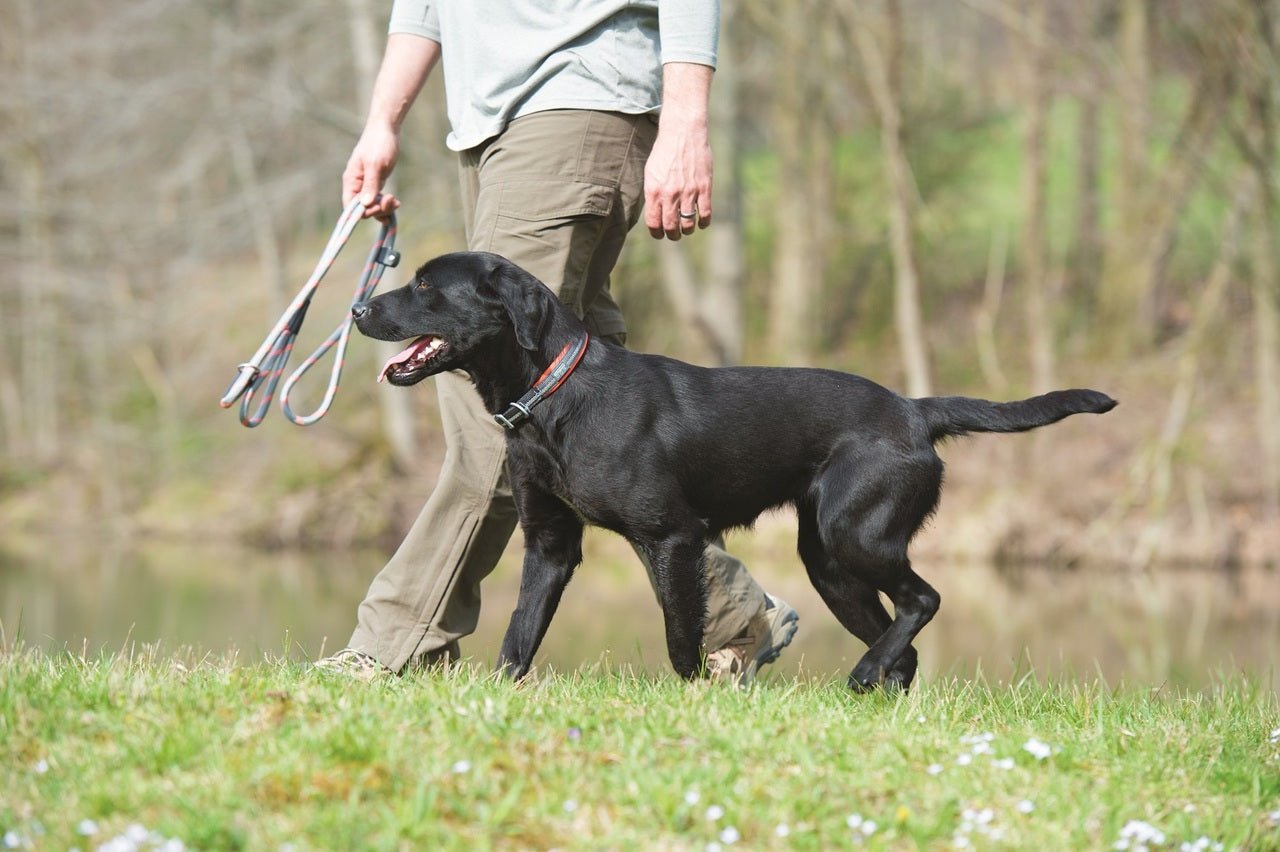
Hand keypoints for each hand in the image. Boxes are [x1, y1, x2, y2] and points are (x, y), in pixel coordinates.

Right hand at [342, 123, 401, 220]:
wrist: (386, 129)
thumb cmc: (378, 143)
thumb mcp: (375, 164)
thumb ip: (370, 184)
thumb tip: (365, 205)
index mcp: (351, 180)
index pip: (350, 206)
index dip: (363, 212)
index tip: (379, 206)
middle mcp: (357, 185)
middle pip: (363, 209)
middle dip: (378, 209)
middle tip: (392, 201)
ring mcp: (367, 184)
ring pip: (372, 206)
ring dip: (384, 208)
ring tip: (396, 202)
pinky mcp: (376, 183)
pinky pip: (378, 200)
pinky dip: (386, 204)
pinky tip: (396, 203)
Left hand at [644, 120, 712, 240]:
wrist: (682, 133)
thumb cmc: (664, 152)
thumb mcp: (651, 173)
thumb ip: (652, 194)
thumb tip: (656, 213)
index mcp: (654, 191)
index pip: (654, 223)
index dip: (657, 233)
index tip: (660, 234)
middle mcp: (670, 194)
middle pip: (671, 227)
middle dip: (672, 235)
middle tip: (674, 235)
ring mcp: (688, 192)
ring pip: (688, 224)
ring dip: (687, 230)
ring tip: (687, 228)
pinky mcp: (704, 187)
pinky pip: (705, 213)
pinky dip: (703, 223)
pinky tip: (702, 223)